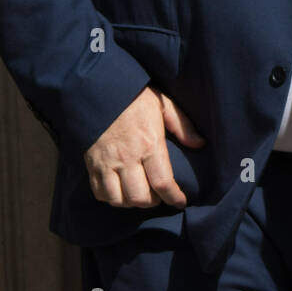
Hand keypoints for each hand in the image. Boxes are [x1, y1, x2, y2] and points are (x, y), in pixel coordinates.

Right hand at [83, 86, 204, 208]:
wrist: (99, 87)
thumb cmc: (134, 96)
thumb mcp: (163, 104)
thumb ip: (182, 125)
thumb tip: (200, 144)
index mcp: (149, 143)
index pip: (163, 183)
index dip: (174, 198)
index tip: (180, 201)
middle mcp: (127, 157)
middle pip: (140, 197)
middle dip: (152, 202)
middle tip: (158, 196)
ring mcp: (107, 162)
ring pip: (118, 199)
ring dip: (131, 202)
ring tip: (139, 194)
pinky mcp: (91, 163)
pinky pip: (99, 192)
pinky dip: (110, 198)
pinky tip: (119, 191)